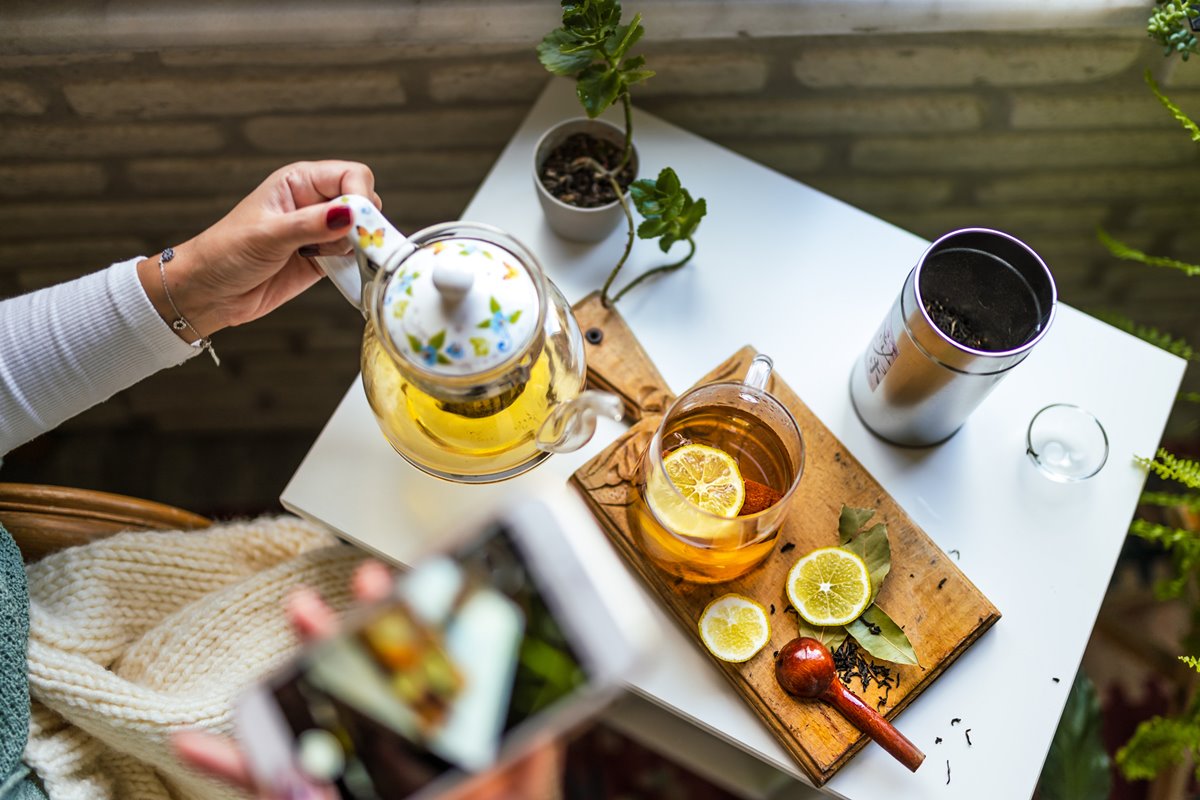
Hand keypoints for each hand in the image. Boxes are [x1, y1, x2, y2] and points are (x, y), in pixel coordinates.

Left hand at [137, 160, 379, 340]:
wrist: (208, 292)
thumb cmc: (224, 253)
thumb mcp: (267, 235)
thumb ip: (311, 225)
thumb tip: (350, 213)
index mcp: (298, 182)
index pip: (350, 175)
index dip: (360, 195)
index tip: (356, 221)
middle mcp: (313, 203)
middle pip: (362, 202)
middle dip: (362, 223)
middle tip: (343, 243)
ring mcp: (320, 233)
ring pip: (362, 232)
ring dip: (357, 246)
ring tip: (327, 258)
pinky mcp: (323, 260)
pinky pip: (353, 257)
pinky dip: (354, 264)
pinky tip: (335, 270)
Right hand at [172, 561, 562, 799]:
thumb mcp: (520, 794)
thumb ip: (531, 756)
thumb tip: (552, 701)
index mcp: (448, 752)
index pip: (431, 680)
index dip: (417, 631)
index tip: (403, 587)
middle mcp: (396, 760)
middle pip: (370, 690)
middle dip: (350, 636)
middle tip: (338, 597)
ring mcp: (350, 783)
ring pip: (316, 724)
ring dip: (292, 676)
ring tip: (289, 625)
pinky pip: (268, 787)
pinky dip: (231, 766)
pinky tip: (199, 745)